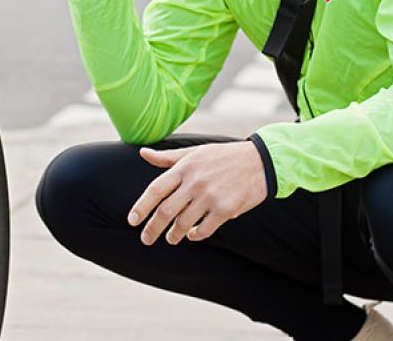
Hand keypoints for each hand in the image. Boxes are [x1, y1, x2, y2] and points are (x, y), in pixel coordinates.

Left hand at [127, 141, 266, 245]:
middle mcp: (195, 182)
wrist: (260, 162)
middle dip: (153, 228)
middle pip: (166, 211)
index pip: (156, 189)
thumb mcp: (195, 152)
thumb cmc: (223, 156)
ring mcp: (210, 196)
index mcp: (184, 167)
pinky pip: (204, 229)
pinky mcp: (226, 209)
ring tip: (171, 238)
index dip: (141, 206)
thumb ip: (168, 157)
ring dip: (174, 235)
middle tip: (146, 239)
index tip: (132, 220)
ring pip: (183, 223)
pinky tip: (191, 235)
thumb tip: (143, 153)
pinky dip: (194, 235)